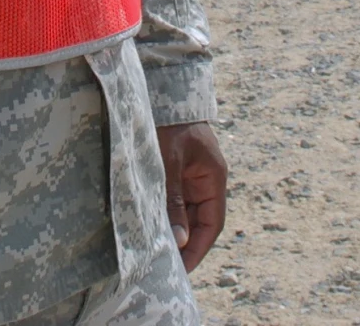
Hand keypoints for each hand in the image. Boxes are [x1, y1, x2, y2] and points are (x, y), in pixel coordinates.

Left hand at [156, 120, 227, 271]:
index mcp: (213, 177)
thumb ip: (173, 200)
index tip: (182, 270)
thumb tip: (179, 241)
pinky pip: (171, 201)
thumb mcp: (168, 162)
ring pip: (183, 213)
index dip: (199, 248)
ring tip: (151, 253)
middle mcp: (204, 179)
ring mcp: (189, 176)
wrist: (159, 89)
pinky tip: (147, 228)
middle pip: (198, 221)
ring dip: (171, 230)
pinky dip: (162, 215)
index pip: (212, 224)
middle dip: (183, 244)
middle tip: (161, 267)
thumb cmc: (167, 123)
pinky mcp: (173, 171)